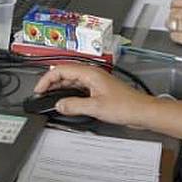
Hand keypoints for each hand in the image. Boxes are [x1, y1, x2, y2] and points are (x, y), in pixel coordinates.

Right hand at [30, 64, 150, 127]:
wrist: (142, 111)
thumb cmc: (126, 106)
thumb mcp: (95, 107)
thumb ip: (74, 105)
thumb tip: (59, 104)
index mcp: (90, 73)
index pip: (61, 70)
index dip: (47, 79)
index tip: (39, 89)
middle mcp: (92, 74)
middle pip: (65, 73)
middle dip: (51, 82)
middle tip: (41, 94)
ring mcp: (96, 82)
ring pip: (72, 80)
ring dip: (60, 87)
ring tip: (50, 97)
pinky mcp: (99, 90)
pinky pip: (79, 87)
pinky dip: (69, 93)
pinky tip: (67, 101)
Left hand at [166, 0, 181, 60]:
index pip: (177, 1)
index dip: (174, 6)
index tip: (174, 9)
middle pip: (172, 12)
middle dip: (172, 17)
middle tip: (176, 21)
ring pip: (170, 23)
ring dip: (173, 27)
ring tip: (179, 30)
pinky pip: (174, 36)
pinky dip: (176, 37)